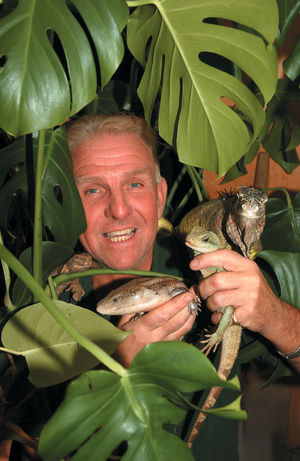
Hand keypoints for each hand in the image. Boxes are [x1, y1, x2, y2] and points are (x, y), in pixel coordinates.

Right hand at [114, 290, 196, 366]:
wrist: (122, 362)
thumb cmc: (121, 340)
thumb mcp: (122, 322)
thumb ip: (133, 308)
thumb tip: (146, 294)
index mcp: (142, 329)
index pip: (162, 315)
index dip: (176, 304)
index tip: (187, 294)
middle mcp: (155, 337)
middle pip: (177, 321)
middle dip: (188, 306)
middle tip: (193, 292)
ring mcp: (164, 344)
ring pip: (184, 328)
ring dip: (191, 313)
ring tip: (193, 300)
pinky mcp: (169, 347)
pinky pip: (183, 333)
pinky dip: (188, 322)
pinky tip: (189, 313)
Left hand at [190, 249, 299, 370]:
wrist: (273, 314)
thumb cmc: (252, 292)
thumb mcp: (244, 275)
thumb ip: (225, 270)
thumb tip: (197, 267)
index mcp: (247, 265)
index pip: (223, 256)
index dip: (205, 259)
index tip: (193, 264)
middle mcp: (250, 278)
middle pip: (216, 280)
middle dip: (204, 288)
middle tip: (204, 293)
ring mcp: (250, 295)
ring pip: (217, 298)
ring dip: (210, 304)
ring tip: (214, 305)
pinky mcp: (247, 312)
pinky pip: (222, 315)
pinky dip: (216, 317)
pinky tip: (222, 315)